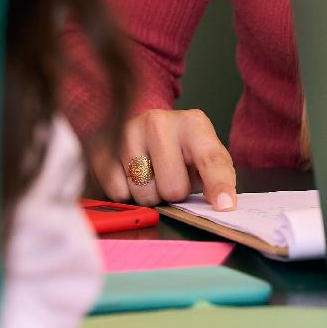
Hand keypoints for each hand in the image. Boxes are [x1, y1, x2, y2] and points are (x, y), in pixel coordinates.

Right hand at [88, 108, 235, 208]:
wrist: (140, 131)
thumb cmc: (180, 149)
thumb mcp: (204, 157)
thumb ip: (217, 177)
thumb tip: (223, 205)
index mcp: (192, 124)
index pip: (210, 159)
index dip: (218, 185)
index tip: (225, 206)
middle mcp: (158, 122)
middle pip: (173, 188)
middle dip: (173, 193)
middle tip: (170, 177)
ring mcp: (127, 133)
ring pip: (144, 194)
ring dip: (150, 196)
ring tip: (151, 175)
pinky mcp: (102, 149)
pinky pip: (119, 194)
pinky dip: (126, 194)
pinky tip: (130, 176)